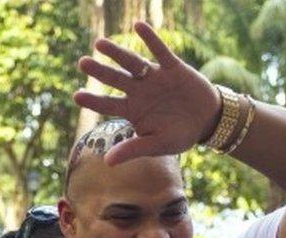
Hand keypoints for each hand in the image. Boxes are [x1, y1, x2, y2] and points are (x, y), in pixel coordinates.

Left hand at [74, 21, 220, 164]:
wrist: (208, 121)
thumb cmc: (180, 135)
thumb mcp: (157, 145)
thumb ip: (133, 149)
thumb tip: (107, 162)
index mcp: (132, 110)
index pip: (108, 104)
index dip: (93, 100)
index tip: (76, 95)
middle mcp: (139, 91)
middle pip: (115, 79)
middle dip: (99, 71)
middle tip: (82, 63)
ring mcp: (155, 78)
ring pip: (133, 63)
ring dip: (117, 53)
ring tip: (100, 44)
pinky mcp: (173, 67)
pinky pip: (160, 51)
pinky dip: (150, 39)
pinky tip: (138, 26)